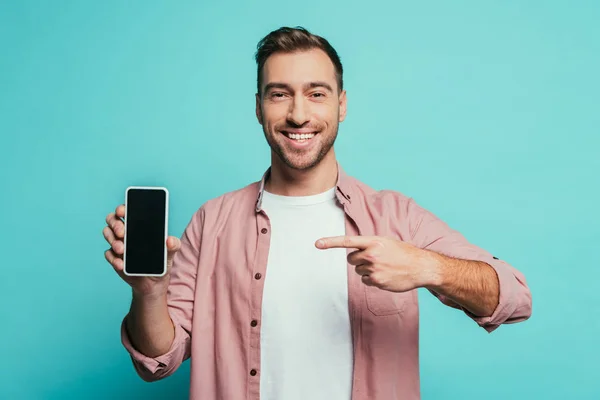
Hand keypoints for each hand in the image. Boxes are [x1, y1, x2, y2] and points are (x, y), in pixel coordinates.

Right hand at [103, 204, 180, 297]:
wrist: (154, 282)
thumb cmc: (161, 261)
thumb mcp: (170, 253)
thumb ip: (173, 245)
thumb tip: (170, 240)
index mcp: (138, 225)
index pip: (126, 211)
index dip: (122, 208)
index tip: (122, 211)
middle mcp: (126, 232)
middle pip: (112, 220)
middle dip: (115, 224)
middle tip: (122, 232)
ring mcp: (118, 244)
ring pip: (108, 234)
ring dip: (112, 240)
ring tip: (122, 249)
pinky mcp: (115, 258)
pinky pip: (108, 254)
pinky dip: (113, 258)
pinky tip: (121, 263)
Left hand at [315, 235, 438, 292]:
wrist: (420, 267)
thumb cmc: (403, 252)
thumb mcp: (386, 242)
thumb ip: (370, 244)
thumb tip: (356, 252)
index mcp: (373, 241)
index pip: (347, 241)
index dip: (330, 242)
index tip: (317, 244)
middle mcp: (371, 255)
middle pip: (351, 259)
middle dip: (359, 260)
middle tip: (374, 259)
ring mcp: (373, 269)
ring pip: (358, 271)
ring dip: (367, 270)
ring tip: (384, 267)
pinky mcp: (376, 281)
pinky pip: (365, 281)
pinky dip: (372, 279)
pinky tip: (385, 275)